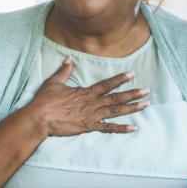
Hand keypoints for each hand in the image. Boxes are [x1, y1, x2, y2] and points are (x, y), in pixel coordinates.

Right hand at [26, 57, 149, 136]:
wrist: (40, 118)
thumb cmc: (45, 101)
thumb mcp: (54, 82)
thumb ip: (64, 71)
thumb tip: (69, 59)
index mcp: (86, 92)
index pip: (107, 84)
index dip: (120, 79)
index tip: (132, 74)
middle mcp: (92, 103)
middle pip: (116, 98)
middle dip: (133, 94)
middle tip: (147, 91)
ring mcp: (92, 115)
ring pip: (116, 111)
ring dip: (132, 108)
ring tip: (145, 105)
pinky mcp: (89, 127)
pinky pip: (108, 128)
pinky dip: (121, 128)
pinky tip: (133, 128)